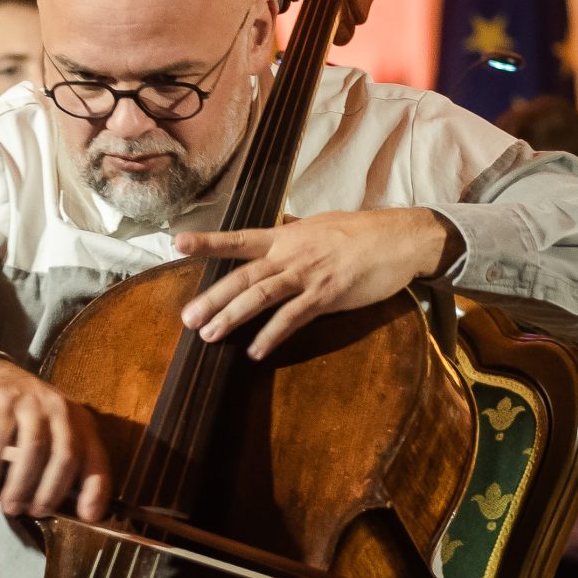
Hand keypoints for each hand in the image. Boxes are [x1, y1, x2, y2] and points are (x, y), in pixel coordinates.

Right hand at [0, 357, 110, 520]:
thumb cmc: (28, 419)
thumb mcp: (53, 436)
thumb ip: (60, 464)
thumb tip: (56, 508)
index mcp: (82, 424)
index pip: (96, 460)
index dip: (95, 490)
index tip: (88, 516)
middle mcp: (62, 411)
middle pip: (65, 457)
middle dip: (50, 492)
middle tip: (35, 512)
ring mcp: (33, 404)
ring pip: (33, 450)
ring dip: (21, 484)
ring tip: (10, 506)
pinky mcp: (4, 402)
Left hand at [174, 208, 453, 359]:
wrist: (400, 239)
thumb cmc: (362, 234)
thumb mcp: (321, 227)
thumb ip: (294, 233)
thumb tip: (278, 232)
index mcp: (286, 236)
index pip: (239, 239)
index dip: (208, 241)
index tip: (176, 242)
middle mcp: (291, 253)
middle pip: (243, 276)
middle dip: (212, 297)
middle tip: (186, 318)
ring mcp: (308, 274)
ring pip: (261, 296)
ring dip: (232, 317)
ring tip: (209, 335)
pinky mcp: (327, 295)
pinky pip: (293, 317)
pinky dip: (272, 334)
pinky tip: (255, 351)